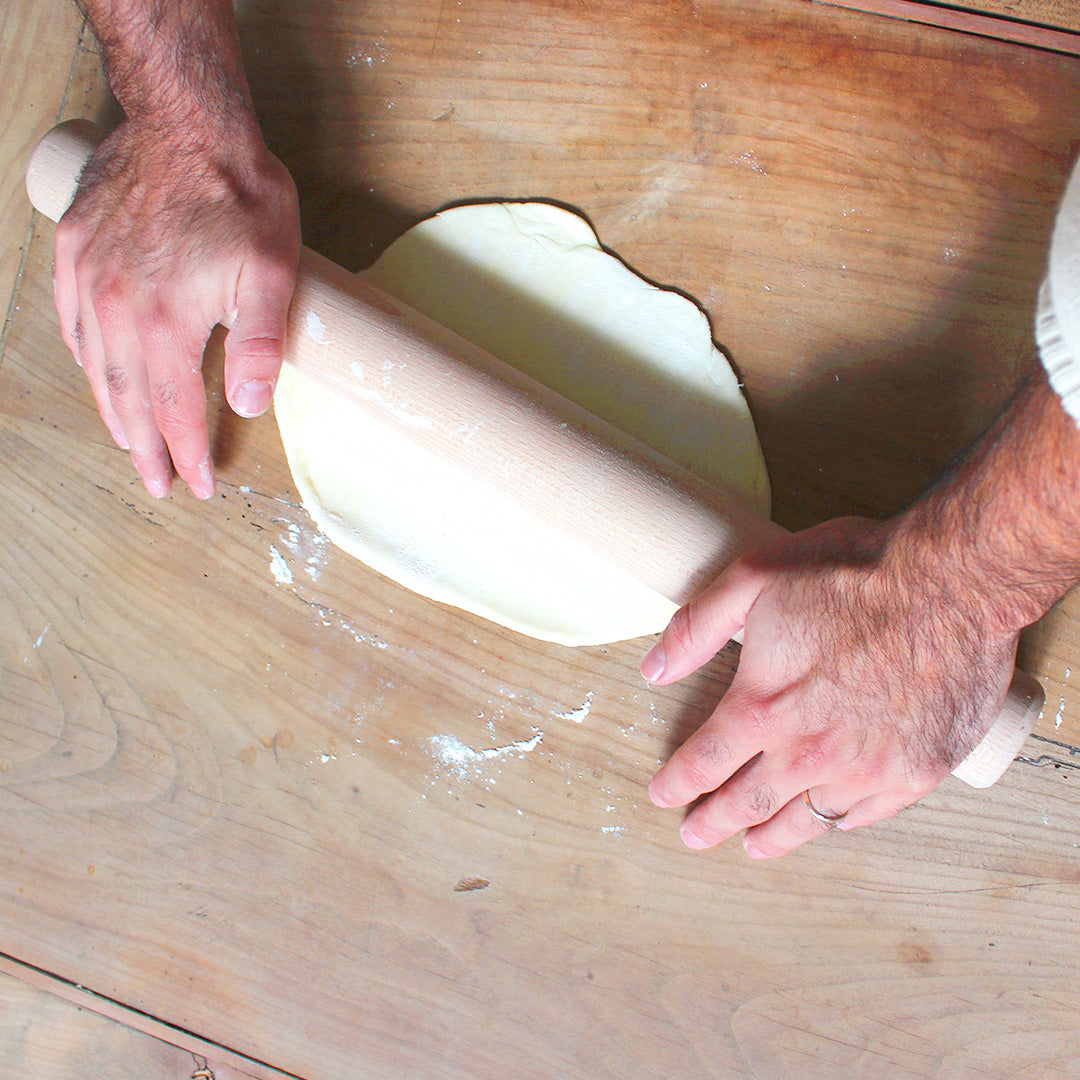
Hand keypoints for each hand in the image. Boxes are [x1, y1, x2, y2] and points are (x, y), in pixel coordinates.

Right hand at [52, 115, 300, 498]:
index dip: (188, 453)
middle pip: (129, 401)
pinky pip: (72, 323)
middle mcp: (116, 308)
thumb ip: (259, 343)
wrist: (186, 122)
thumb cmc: (237, 195)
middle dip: (146, 450)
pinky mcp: (74, 251)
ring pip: (96, 368)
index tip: (199, 485)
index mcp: (164, 322)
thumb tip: (248, 405)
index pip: (175, 410)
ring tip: (129, 444)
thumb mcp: (270, 271)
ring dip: (114, 412)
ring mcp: (87, 279)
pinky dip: (87, 360)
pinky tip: (97, 374)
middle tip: (158, 484)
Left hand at [642, 516, 1017, 857]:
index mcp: (764, 707)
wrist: (952, 579)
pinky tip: (830, 822)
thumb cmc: (851, 572)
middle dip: (713, 822)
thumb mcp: (752, 578)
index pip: (705, 762)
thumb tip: (653, 669)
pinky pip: (870, 813)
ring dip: (773, 835)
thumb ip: (696, 628)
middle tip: (693, 835)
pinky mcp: (919, 770)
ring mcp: (868, 767)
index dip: (677, 783)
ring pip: (808, 819)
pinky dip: (842, 822)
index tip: (662, 796)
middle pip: (748, 802)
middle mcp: (811, 751)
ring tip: (753, 845)